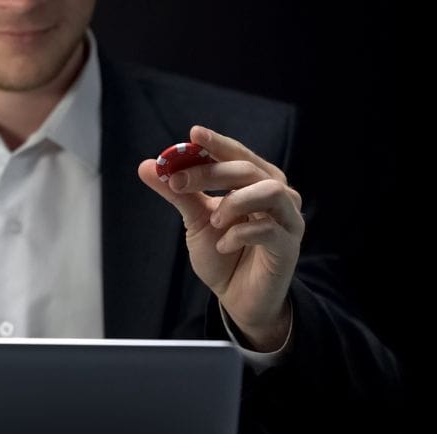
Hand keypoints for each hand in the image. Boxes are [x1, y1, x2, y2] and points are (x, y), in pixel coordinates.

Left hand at [138, 125, 302, 351]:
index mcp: (256, 182)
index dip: (217, 144)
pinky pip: (269, 229)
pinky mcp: (289, 246)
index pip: (238, 154)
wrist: (237, 297)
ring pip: (270, 191)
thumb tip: (147, 166)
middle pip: (249, 169)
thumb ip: (177, 193)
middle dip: (211, 172)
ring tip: (213, 221)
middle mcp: (278, 194)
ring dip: (234, 201)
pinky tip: (223, 246)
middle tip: (177, 182)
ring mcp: (288, 219)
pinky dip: (239, 235)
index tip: (193, 134)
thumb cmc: (221, 254)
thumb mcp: (194, 220)